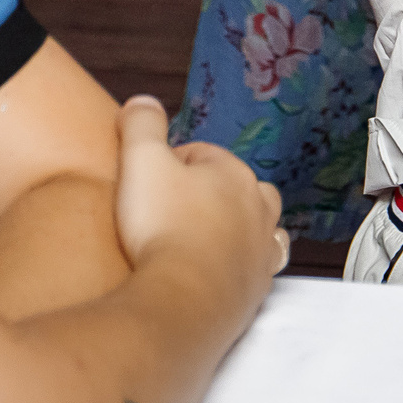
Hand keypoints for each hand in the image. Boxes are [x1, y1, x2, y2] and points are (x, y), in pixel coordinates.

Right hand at [112, 97, 285, 310]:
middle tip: (177, 208)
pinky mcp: (257, 289)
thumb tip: (143, 101)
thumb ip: (141, 124)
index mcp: (234, 173)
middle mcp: (258, 209)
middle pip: (240, 189)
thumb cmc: (163, 228)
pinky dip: (238, 267)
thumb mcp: (141, 162)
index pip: (203, 155)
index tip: (149, 183)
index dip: (171, 165)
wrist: (183, 301)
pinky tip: (213, 274)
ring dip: (237, 229)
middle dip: (214, 193)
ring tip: (204, 238)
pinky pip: (254, 270)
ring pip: (259, 228)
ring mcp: (261, 251)